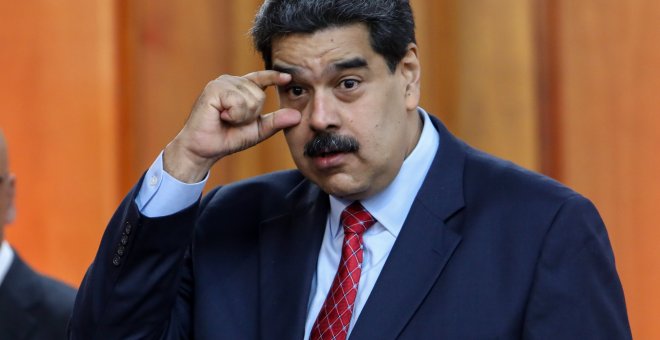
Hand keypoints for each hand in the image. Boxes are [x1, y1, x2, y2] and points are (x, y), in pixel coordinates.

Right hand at [163, 71, 300, 182]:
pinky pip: (238, 102)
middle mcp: (231, 81)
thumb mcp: (257, 130)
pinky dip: (233, 115)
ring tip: (226, 118)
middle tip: (233, 120)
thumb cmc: (228, 138)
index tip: (288, 77)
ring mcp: (221, 83)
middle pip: (259, 95)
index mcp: (240, 88)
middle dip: (251, 114)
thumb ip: (276, 122)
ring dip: (241, 116)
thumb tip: (297, 116)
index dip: (274, 77)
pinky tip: (220, 116)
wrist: (204, 149)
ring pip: (250, 98)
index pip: (261, 79)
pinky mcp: (214, 89)